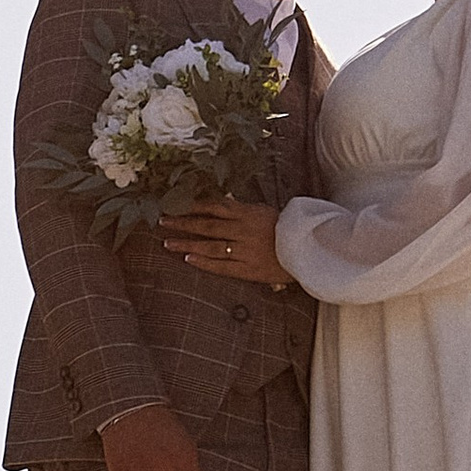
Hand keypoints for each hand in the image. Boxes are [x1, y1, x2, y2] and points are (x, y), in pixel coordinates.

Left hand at [161, 198, 291, 288]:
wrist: (307, 252)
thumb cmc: (286, 229)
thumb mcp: (263, 211)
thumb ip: (240, 208)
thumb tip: (219, 201)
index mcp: (248, 213)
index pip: (214, 206)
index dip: (192, 205)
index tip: (174, 203)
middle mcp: (243, 231)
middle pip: (207, 226)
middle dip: (183, 223)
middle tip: (162, 222)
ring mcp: (244, 251)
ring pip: (210, 246)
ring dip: (187, 243)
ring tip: (167, 243)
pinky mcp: (247, 270)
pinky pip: (221, 266)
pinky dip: (203, 262)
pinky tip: (188, 258)